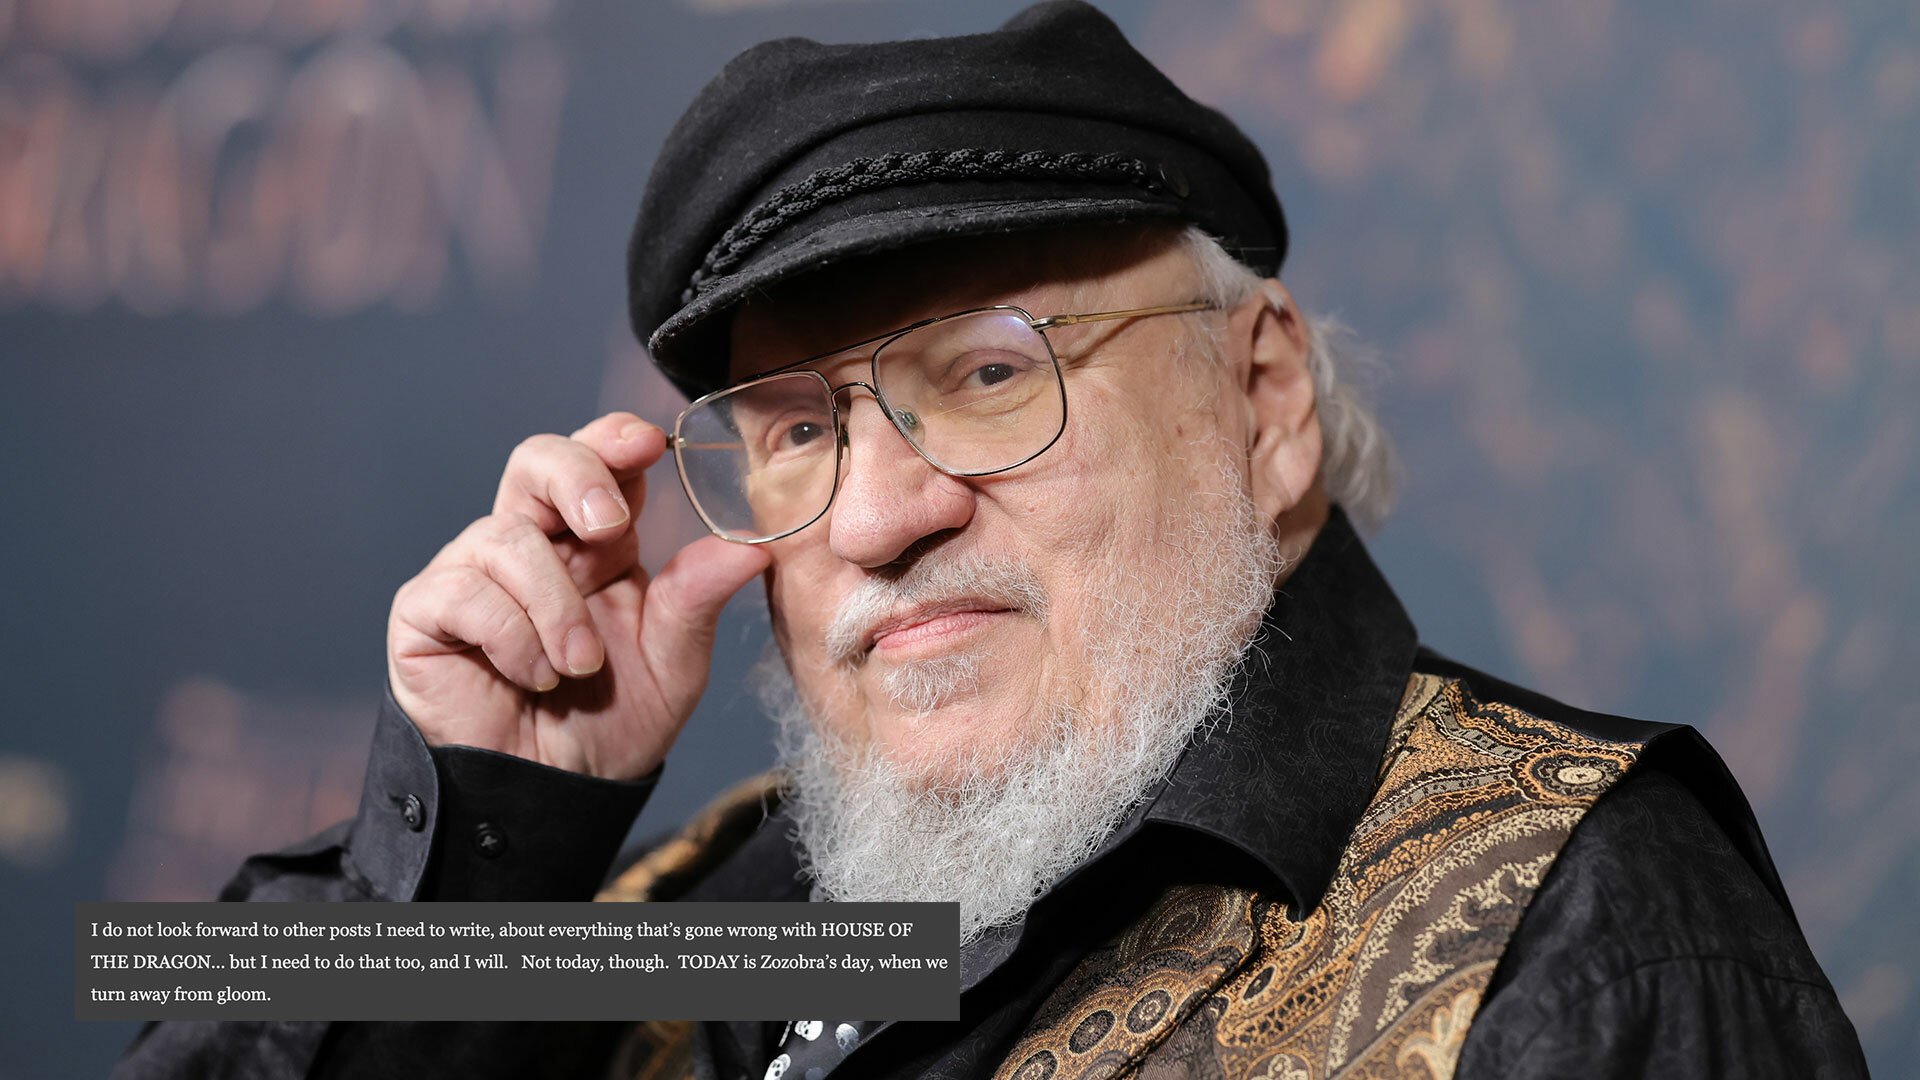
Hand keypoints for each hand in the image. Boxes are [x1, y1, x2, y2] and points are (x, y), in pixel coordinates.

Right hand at [385, 412, 770, 779]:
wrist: (552, 795)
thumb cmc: (611, 724)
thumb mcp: (672, 663)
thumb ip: (698, 599)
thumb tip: (752, 547)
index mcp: (598, 543)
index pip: (601, 462)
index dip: (615, 440)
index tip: (647, 444)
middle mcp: (535, 543)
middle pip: (536, 460)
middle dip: (576, 477)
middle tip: (610, 524)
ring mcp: (476, 572)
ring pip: (506, 537)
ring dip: (555, 606)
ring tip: (579, 667)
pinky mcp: (429, 610)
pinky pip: (464, 592)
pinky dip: (509, 636)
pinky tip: (531, 676)